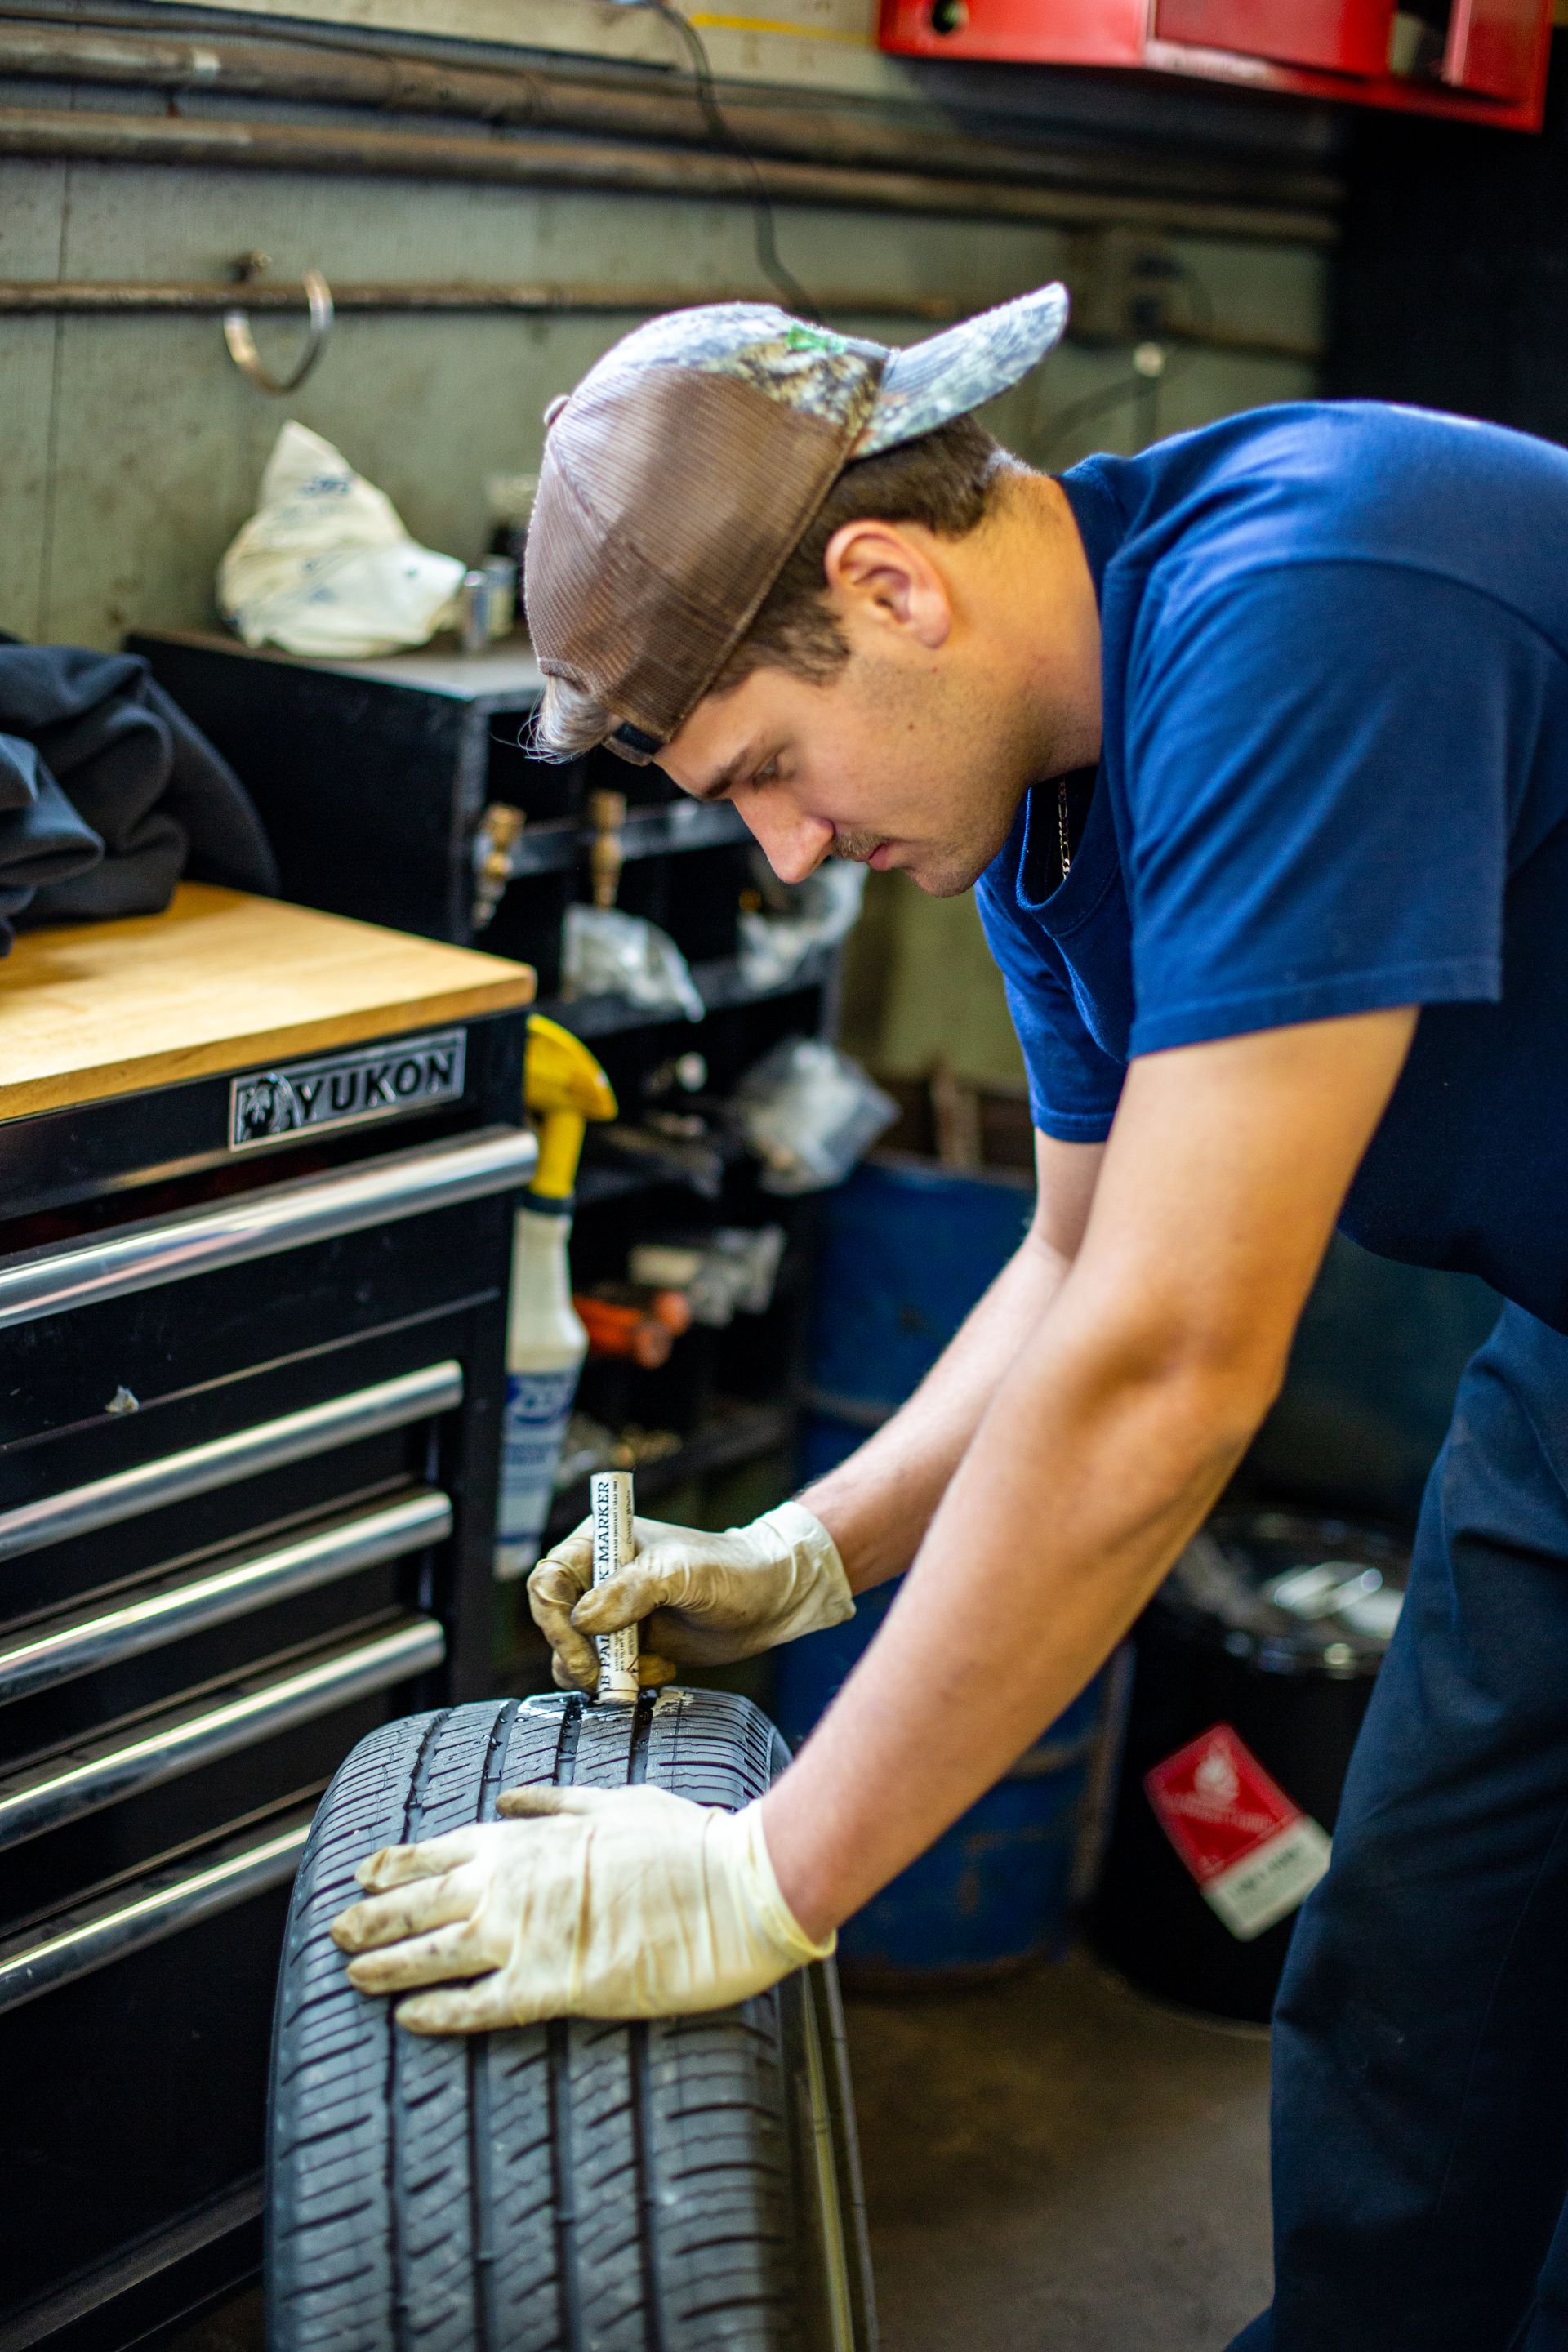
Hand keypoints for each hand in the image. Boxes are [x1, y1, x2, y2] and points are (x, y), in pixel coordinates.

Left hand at [330, 1781, 831, 2031]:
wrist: (734, 1886)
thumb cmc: (683, 1840)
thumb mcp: (613, 1800)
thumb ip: (554, 1802)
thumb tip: (511, 1799)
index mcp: (528, 1839)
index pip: (440, 1848)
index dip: (395, 1864)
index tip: (364, 1873)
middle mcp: (514, 1884)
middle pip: (421, 1902)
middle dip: (372, 1916)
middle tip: (336, 1929)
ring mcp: (529, 1936)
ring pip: (435, 1954)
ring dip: (387, 1964)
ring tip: (352, 1974)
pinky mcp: (554, 1985)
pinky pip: (479, 2005)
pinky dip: (439, 2013)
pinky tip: (408, 2020)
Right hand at [527, 1501, 853, 1693]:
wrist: (773, 1599)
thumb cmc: (732, 1571)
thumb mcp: (684, 1573)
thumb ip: (632, 1589)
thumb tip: (583, 1619)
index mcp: (602, 1544)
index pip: (548, 1580)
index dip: (554, 1618)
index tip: (581, 1647)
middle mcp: (601, 1577)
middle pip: (555, 1622)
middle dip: (574, 1655)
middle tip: (603, 1676)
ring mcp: (615, 1613)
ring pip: (573, 1654)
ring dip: (598, 1673)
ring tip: (641, 1671)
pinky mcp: (632, 1644)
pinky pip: (604, 1672)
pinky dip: (624, 1680)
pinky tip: (662, 1668)